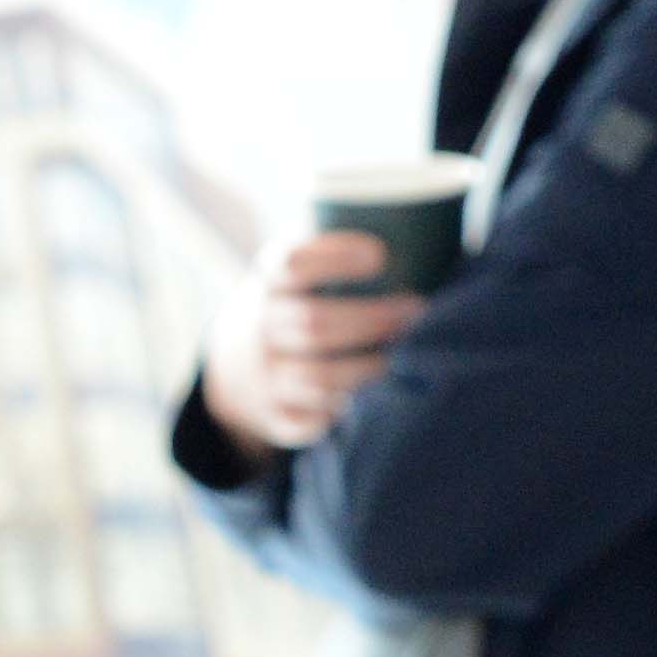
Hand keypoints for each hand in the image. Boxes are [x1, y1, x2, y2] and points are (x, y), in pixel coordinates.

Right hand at [199, 225, 425, 454]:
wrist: (233, 368)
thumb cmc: (291, 307)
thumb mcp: (293, 275)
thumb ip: (332, 255)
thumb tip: (423, 235)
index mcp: (267, 281)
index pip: (292, 264)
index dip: (334, 258)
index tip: (379, 255)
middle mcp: (259, 328)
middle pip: (314, 323)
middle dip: (371, 319)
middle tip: (416, 310)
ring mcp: (264, 376)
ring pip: (318, 377)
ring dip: (368, 368)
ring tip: (406, 357)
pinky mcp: (276, 417)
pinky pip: (312, 421)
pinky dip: (345, 412)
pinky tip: (374, 401)